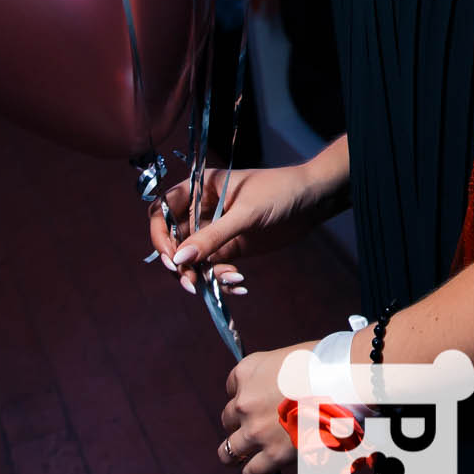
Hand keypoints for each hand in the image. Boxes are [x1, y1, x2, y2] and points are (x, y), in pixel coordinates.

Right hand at [147, 164, 333, 293]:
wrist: (313, 201)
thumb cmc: (279, 192)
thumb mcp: (246, 214)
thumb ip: (213, 237)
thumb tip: (179, 260)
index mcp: (198, 189)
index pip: (162, 212)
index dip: (160, 236)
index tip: (172, 260)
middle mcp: (201, 210)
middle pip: (174, 241)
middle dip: (181, 265)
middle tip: (193, 284)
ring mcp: (215, 231)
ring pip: (193, 259)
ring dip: (203, 276)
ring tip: (231, 280)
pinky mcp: (230, 249)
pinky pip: (214, 268)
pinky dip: (222, 279)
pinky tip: (240, 283)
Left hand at [218, 340, 313, 473]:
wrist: (337, 381)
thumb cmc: (321, 364)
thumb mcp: (287, 359)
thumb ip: (275, 376)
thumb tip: (280, 391)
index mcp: (246, 372)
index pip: (231, 387)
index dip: (244, 395)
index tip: (256, 400)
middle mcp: (244, 401)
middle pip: (228, 418)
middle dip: (239, 423)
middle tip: (254, 427)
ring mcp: (256, 430)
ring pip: (228, 451)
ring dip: (234, 454)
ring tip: (241, 458)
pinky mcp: (272, 454)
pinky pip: (251, 472)